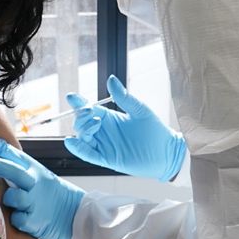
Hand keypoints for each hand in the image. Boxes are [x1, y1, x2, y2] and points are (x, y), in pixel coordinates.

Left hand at [0, 137, 83, 238]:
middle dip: (0, 165)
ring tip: (13, 203)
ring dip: (9, 200)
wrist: (78, 215)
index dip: (2, 149)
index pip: (17, 156)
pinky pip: (18, 219)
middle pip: (15, 172)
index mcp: (37, 171)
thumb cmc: (55, 196)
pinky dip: (17, 220)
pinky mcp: (36, 222)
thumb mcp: (42, 176)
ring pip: (13, 197)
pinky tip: (22, 219)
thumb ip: (21, 168)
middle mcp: (36, 184)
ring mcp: (36, 203)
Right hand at [65, 75, 186, 181]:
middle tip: (91, 112)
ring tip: (94, 123)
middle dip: (81, 117)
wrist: (167, 152)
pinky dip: (78, 149)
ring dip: (82, 129)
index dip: (78, 103)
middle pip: (81, 123)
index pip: (88, 109)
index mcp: (109, 118)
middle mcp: (103, 131)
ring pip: (82, 137)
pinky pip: (88, 154)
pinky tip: (72, 142)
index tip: (72, 97)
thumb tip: (111, 79)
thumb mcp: (139, 110)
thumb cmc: (155, 130)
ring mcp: (104, 145)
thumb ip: (124, 97)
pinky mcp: (106, 159)